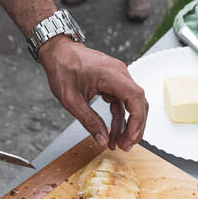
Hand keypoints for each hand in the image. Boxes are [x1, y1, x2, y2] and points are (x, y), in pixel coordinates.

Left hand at [39, 36, 147, 150]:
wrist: (58, 51)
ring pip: (132, 105)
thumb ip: (89, 121)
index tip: (131, 138)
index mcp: (110, 75)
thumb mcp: (72, 101)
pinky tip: (113, 132)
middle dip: (135, 128)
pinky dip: (120, 119)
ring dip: (128, 126)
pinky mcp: (114, 82)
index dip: (137, 120)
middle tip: (126, 146)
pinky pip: (122, 103)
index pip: (135, 98)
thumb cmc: (62, 68)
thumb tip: (103, 140)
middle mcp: (120, 74)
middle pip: (139, 103)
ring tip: (118, 144)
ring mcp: (119, 77)